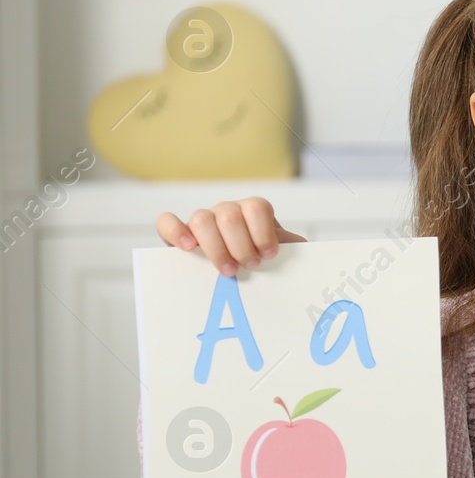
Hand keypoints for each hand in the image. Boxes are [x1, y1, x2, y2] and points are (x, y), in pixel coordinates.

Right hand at [155, 197, 305, 276]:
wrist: (245, 269)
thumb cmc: (263, 260)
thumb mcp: (283, 252)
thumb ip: (293, 248)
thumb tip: (304, 251)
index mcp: (254, 210)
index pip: (256, 207)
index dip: (263, 231)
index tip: (269, 255)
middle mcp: (227, 211)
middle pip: (229, 216)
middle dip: (241, 245)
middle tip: (249, 266)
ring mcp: (203, 220)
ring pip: (201, 219)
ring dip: (216, 247)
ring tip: (228, 270)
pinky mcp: (178, 234)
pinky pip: (167, 222)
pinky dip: (174, 231)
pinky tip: (187, 248)